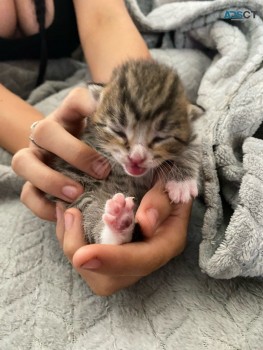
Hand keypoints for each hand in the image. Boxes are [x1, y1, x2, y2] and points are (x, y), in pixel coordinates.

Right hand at [12, 87, 109, 220]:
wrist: (73, 160)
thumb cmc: (94, 149)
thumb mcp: (106, 138)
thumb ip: (116, 132)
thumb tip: (136, 139)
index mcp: (69, 116)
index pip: (76, 100)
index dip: (87, 105)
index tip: (105, 116)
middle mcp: (47, 134)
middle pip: (45, 131)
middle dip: (74, 153)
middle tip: (101, 172)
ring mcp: (35, 158)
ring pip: (23, 162)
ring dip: (51, 180)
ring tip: (77, 194)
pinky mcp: (31, 183)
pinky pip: (27, 194)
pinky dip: (44, 206)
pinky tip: (67, 210)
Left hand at [56, 181, 191, 295]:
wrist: (161, 182)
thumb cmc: (168, 181)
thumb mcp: (171, 184)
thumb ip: (162, 202)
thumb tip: (146, 222)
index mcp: (166, 243)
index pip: (142, 261)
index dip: (113, 261)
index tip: (83, 257)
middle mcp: (145, 258)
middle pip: (110, 279)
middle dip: (81, 254)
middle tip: (70, 214)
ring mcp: (126, 259)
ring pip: (91, 272)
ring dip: (71, 243)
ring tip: (66, 210)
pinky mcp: (110, 253)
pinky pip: (83, 258)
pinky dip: (69, 238)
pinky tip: (65, 214)